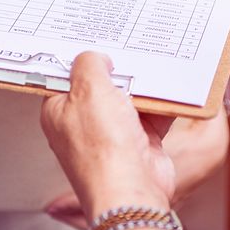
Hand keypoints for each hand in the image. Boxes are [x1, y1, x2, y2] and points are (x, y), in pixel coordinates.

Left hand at [41, 52, 174, 225]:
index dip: (79, 59)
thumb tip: (95, 57)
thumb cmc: (103, 147)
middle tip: (129, 49)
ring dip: (143, 87)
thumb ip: (89, 65)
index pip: (64, 78)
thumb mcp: (89, 89)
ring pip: (129, 99)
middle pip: (101, 86)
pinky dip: (163, 105)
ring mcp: (113, 135)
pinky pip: (153, 116)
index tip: (94, 40)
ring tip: (154, 65)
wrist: (134, 190)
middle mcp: (84, 125)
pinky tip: (171, 90)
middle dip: (117, 70)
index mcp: (59, 112)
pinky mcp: (140, 143)